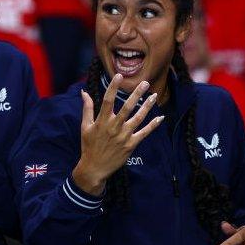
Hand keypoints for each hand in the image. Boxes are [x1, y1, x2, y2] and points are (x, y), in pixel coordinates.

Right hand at [71, 75, 163, 194]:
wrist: (94, 169)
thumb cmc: (89, 146)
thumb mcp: (85, 127)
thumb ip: (87, 109)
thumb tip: (84, 93)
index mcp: (102, 122)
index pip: (108, 100)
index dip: (113, 87)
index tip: (119, 75)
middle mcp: (114, 127)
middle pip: (127, 107)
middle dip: (136, 94)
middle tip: (145, 83)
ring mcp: (124, 136)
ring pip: (138, 118)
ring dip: (147, 106)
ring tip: (154, 95)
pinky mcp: (131, 145)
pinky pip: (144, 133)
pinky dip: (152, 125)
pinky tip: (160, 117)